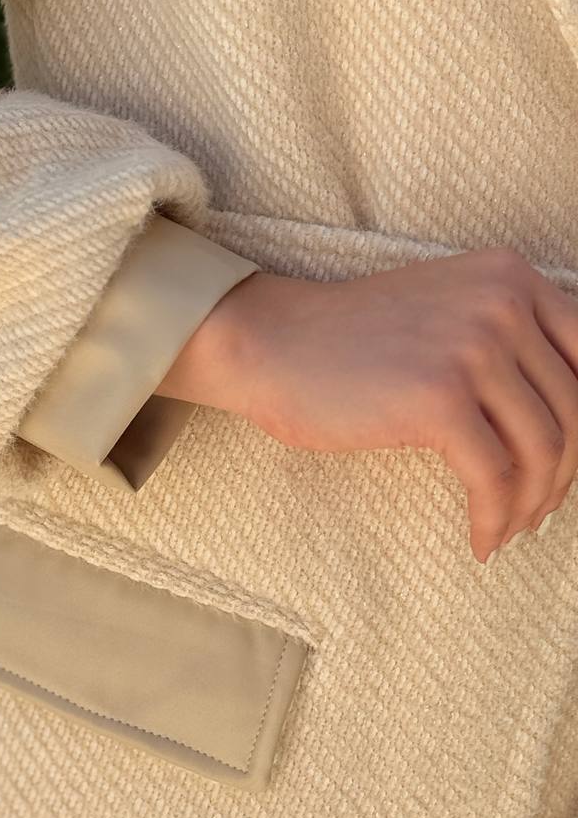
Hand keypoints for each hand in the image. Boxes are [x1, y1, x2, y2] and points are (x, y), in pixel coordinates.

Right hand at [155, 246, 577, 563]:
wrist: (271, 344)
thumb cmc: (347, 342)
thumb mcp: (444, 311)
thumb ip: (504, 337)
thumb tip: (564, 422)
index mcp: (512, 276)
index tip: (561, 466)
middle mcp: (504, 302)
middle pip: (574, 410)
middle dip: (561, 475)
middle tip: (536, 510)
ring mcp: (474, 347)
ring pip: (544, 449)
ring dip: (531, 504)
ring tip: (508, 529)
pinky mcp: (439, 399)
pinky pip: (494, 477)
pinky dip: (494, 518)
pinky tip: (480, 540)